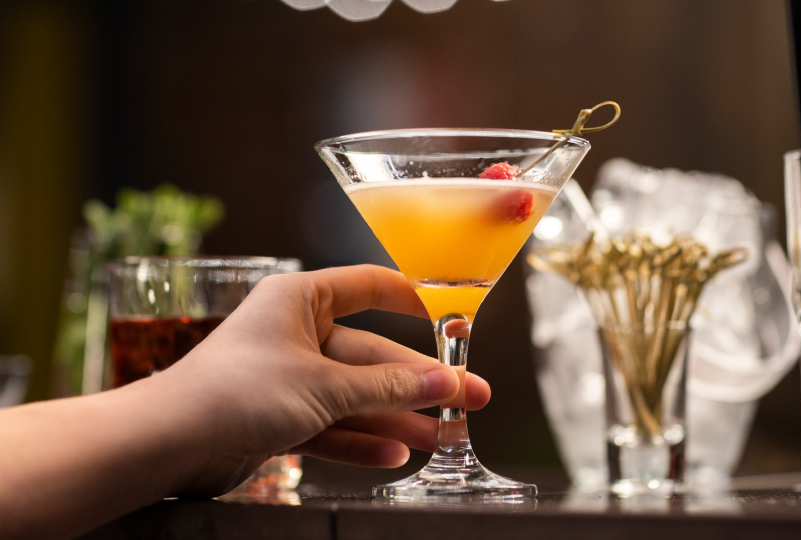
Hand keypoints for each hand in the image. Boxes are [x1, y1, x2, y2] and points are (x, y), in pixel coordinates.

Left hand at [159, 264, 490, 496]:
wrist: (170, 443)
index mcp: (300, 300)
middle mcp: (295, 334)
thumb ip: (386, 387)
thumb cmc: (236, 391)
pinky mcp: (279, 416)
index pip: (367, 287)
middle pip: (371, 354)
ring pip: (355, 395)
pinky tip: (396, 455)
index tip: (447, 316)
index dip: (409, 299)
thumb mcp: (324, 385)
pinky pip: (331, 424)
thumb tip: (442, 383)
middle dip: (417, 382)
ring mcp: (288, 377)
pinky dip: (360, 439)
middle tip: (466, 399)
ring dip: (397, 416)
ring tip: (442, 436)